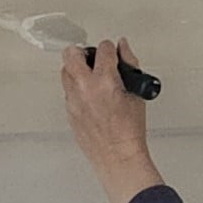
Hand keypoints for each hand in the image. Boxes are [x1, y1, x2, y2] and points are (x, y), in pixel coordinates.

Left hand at [61, 38, 163, 202]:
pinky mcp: (68, 110)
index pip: (103, 49)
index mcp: (104, 81)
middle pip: (72, 54)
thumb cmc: (129, 130)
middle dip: (83, 51)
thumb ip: (130, 65)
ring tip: (90, 75)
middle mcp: (85, 88)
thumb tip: (123, 47)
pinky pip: (67, 90)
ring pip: (66, 71)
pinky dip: (76, 87)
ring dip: (77, 69)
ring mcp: (73, 99)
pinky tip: (89, 94)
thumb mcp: (136, 93)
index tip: (112, 52)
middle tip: (93, 58)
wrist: (117, 155)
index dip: (109, 48)